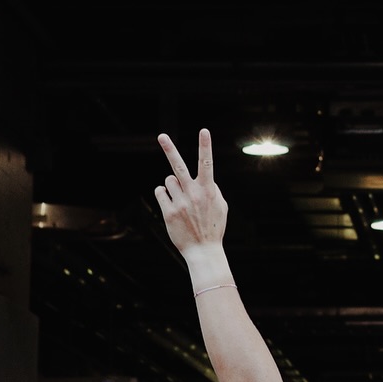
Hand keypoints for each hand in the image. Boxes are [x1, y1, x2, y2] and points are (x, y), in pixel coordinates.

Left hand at [155, 130, 228, 262]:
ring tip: (181, 199)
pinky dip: (164, 194)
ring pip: (168, 180)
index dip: (205, 146)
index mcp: (208, 190)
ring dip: (172, 185)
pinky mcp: (168, 212)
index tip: (204, 130)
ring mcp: (180, 203)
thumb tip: (205, 178)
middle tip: (161, 136)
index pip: (207, 163)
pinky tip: (172, 204)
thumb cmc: (214, 226)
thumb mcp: (221, 206)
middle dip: (170, 149)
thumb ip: (214, 189)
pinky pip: (160, 191)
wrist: (203, 251)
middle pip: (178, 166)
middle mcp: (193, 194)